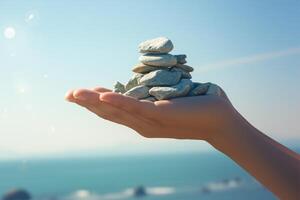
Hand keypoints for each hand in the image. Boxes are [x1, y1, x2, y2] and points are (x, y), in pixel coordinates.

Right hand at [65, 86, 239, 140]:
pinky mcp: (161, 115)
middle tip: (68, 94)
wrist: (219, 121)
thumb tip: (146, 87)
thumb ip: (153, 99)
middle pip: (110, 114)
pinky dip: (119, 101)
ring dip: (95, 101)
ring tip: (76, 93)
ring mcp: (150, 122)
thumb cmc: (195, 109)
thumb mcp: (167, 103)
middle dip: (87, 104)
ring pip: (118, 111)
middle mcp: (142, 125)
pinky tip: (103, 95)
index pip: (114, 112)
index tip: (80, 94)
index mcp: (142, 121)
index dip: (95, 103)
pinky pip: (137, 108)